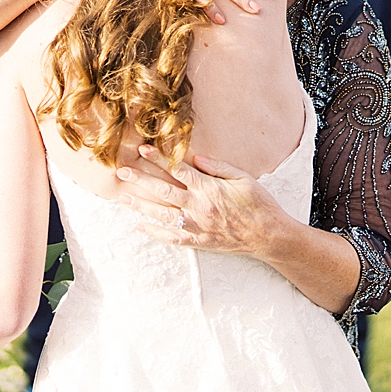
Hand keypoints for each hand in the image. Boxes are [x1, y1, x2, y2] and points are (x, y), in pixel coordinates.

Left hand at [118, 144, 288, 258]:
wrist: (269, 237)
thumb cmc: (259, 204)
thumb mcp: (242, 178)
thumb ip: (218, 166)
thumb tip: (195, 157)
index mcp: (208, 189)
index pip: (177, 170)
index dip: (158, 159)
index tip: (142, 150)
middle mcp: (198, 208)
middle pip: (163, 191)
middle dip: (140, 180)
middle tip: (121, 172)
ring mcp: (196, 226)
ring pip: (161, 214)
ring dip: (140, 205)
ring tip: (123, 197)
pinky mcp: (198, 242)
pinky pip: (170, 237)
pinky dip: (153, 232)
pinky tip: (139, 226)